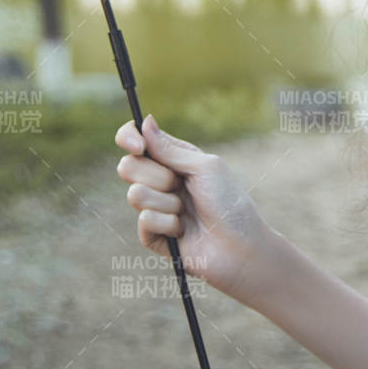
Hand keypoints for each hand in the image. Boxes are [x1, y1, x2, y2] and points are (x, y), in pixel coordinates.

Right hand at [115, 114, 278, 302]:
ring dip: (166, 202)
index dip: (128, 138)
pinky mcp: (152, 236)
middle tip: (179, 185)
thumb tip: (144, 121)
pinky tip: (183, 231)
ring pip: (135, 194)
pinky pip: (144, 221)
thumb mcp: (204, 167)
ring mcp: (155, 208)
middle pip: (128, 166)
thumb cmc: (229, 203)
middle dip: (155, 176)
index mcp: (174, 159)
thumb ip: (169, 149)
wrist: (239, 247)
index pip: (137, 140)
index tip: (137, 146)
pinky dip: (167, 223)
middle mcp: (160, 181)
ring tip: (186, 212)